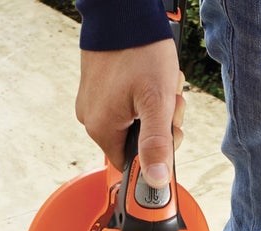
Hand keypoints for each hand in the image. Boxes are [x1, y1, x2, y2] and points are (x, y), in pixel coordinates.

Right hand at [76, 39, 184, 187]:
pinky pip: (124, 102)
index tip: (168, 131)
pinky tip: (149, 77)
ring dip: (154, 107)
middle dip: (159, 126)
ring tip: (162, 83)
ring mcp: (92, 101)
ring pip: (133, 121)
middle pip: (135, 142)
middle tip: (169, 102)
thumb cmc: (140, 51)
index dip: (155, 153)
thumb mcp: (156, 102)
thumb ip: (156, 145)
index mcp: (101, 130)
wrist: (122, 10)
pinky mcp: (96, 86)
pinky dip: (141, 94)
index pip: (132, 165)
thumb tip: (155, 182)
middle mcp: (91, 120)